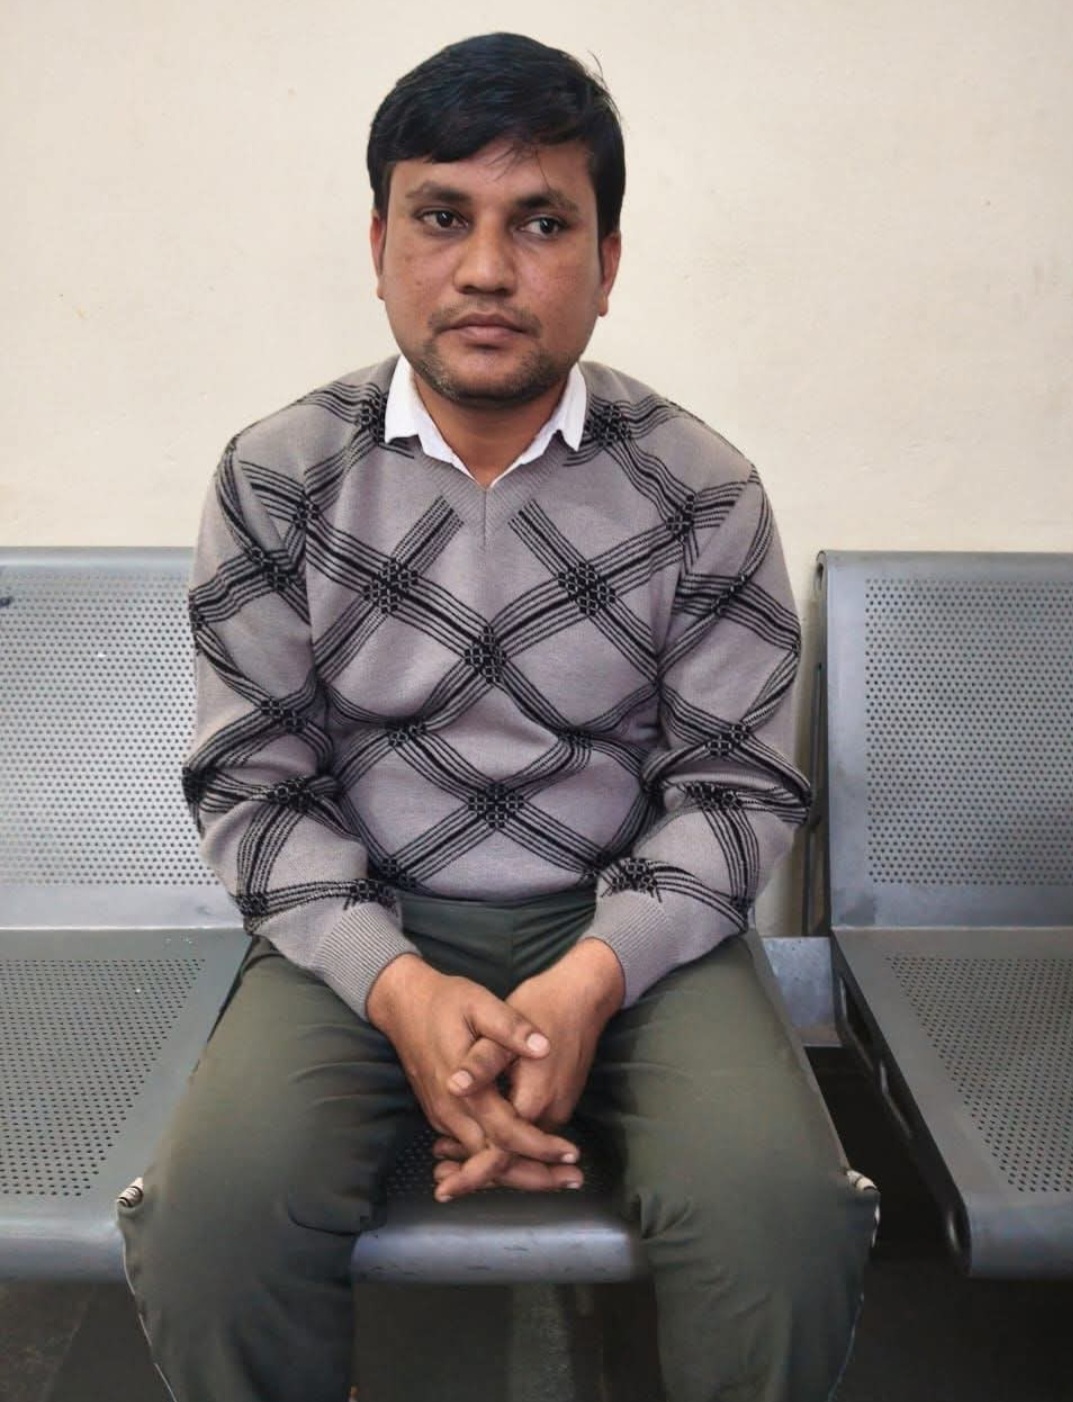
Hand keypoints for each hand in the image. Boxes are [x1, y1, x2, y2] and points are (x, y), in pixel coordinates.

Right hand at [366, 954, 580, 1198]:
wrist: (401, 1004)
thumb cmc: (444, 1002)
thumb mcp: (479, 1003)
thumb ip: (510, 1028)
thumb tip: (543, 1048)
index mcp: (465, 1090)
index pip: (506, 1133)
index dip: (540, 1147)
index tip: (571, 1152)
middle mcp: (451, 1112)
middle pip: (494, 1160)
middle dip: (534, 1175)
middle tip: (573, 1178)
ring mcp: (443, 1116)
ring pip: (481, 1158)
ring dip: (517, 1171)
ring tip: (557, 1175)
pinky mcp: (441, 1114)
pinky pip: (471, 1147)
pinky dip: (497, 1159)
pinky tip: (524, 1161)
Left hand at [432, 939, 624, 1198]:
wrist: (583, 994)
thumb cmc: (542, 1003)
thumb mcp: (504, 1025)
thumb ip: (482, 1062)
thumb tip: (454, 1086)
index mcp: (535, 1098)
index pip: (502, 1152)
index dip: (472, 1173)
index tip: (444, 1189)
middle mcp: (551, 1112)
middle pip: (512, 1159)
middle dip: (477, 1177)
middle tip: (440, 1187)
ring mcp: (557, 1108)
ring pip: (519, 1150)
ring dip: (487, 1161)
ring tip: (447, 1169)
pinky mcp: (557, 1101)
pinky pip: (527, 1134)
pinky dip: (501, 1143)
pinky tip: (476, 1141)